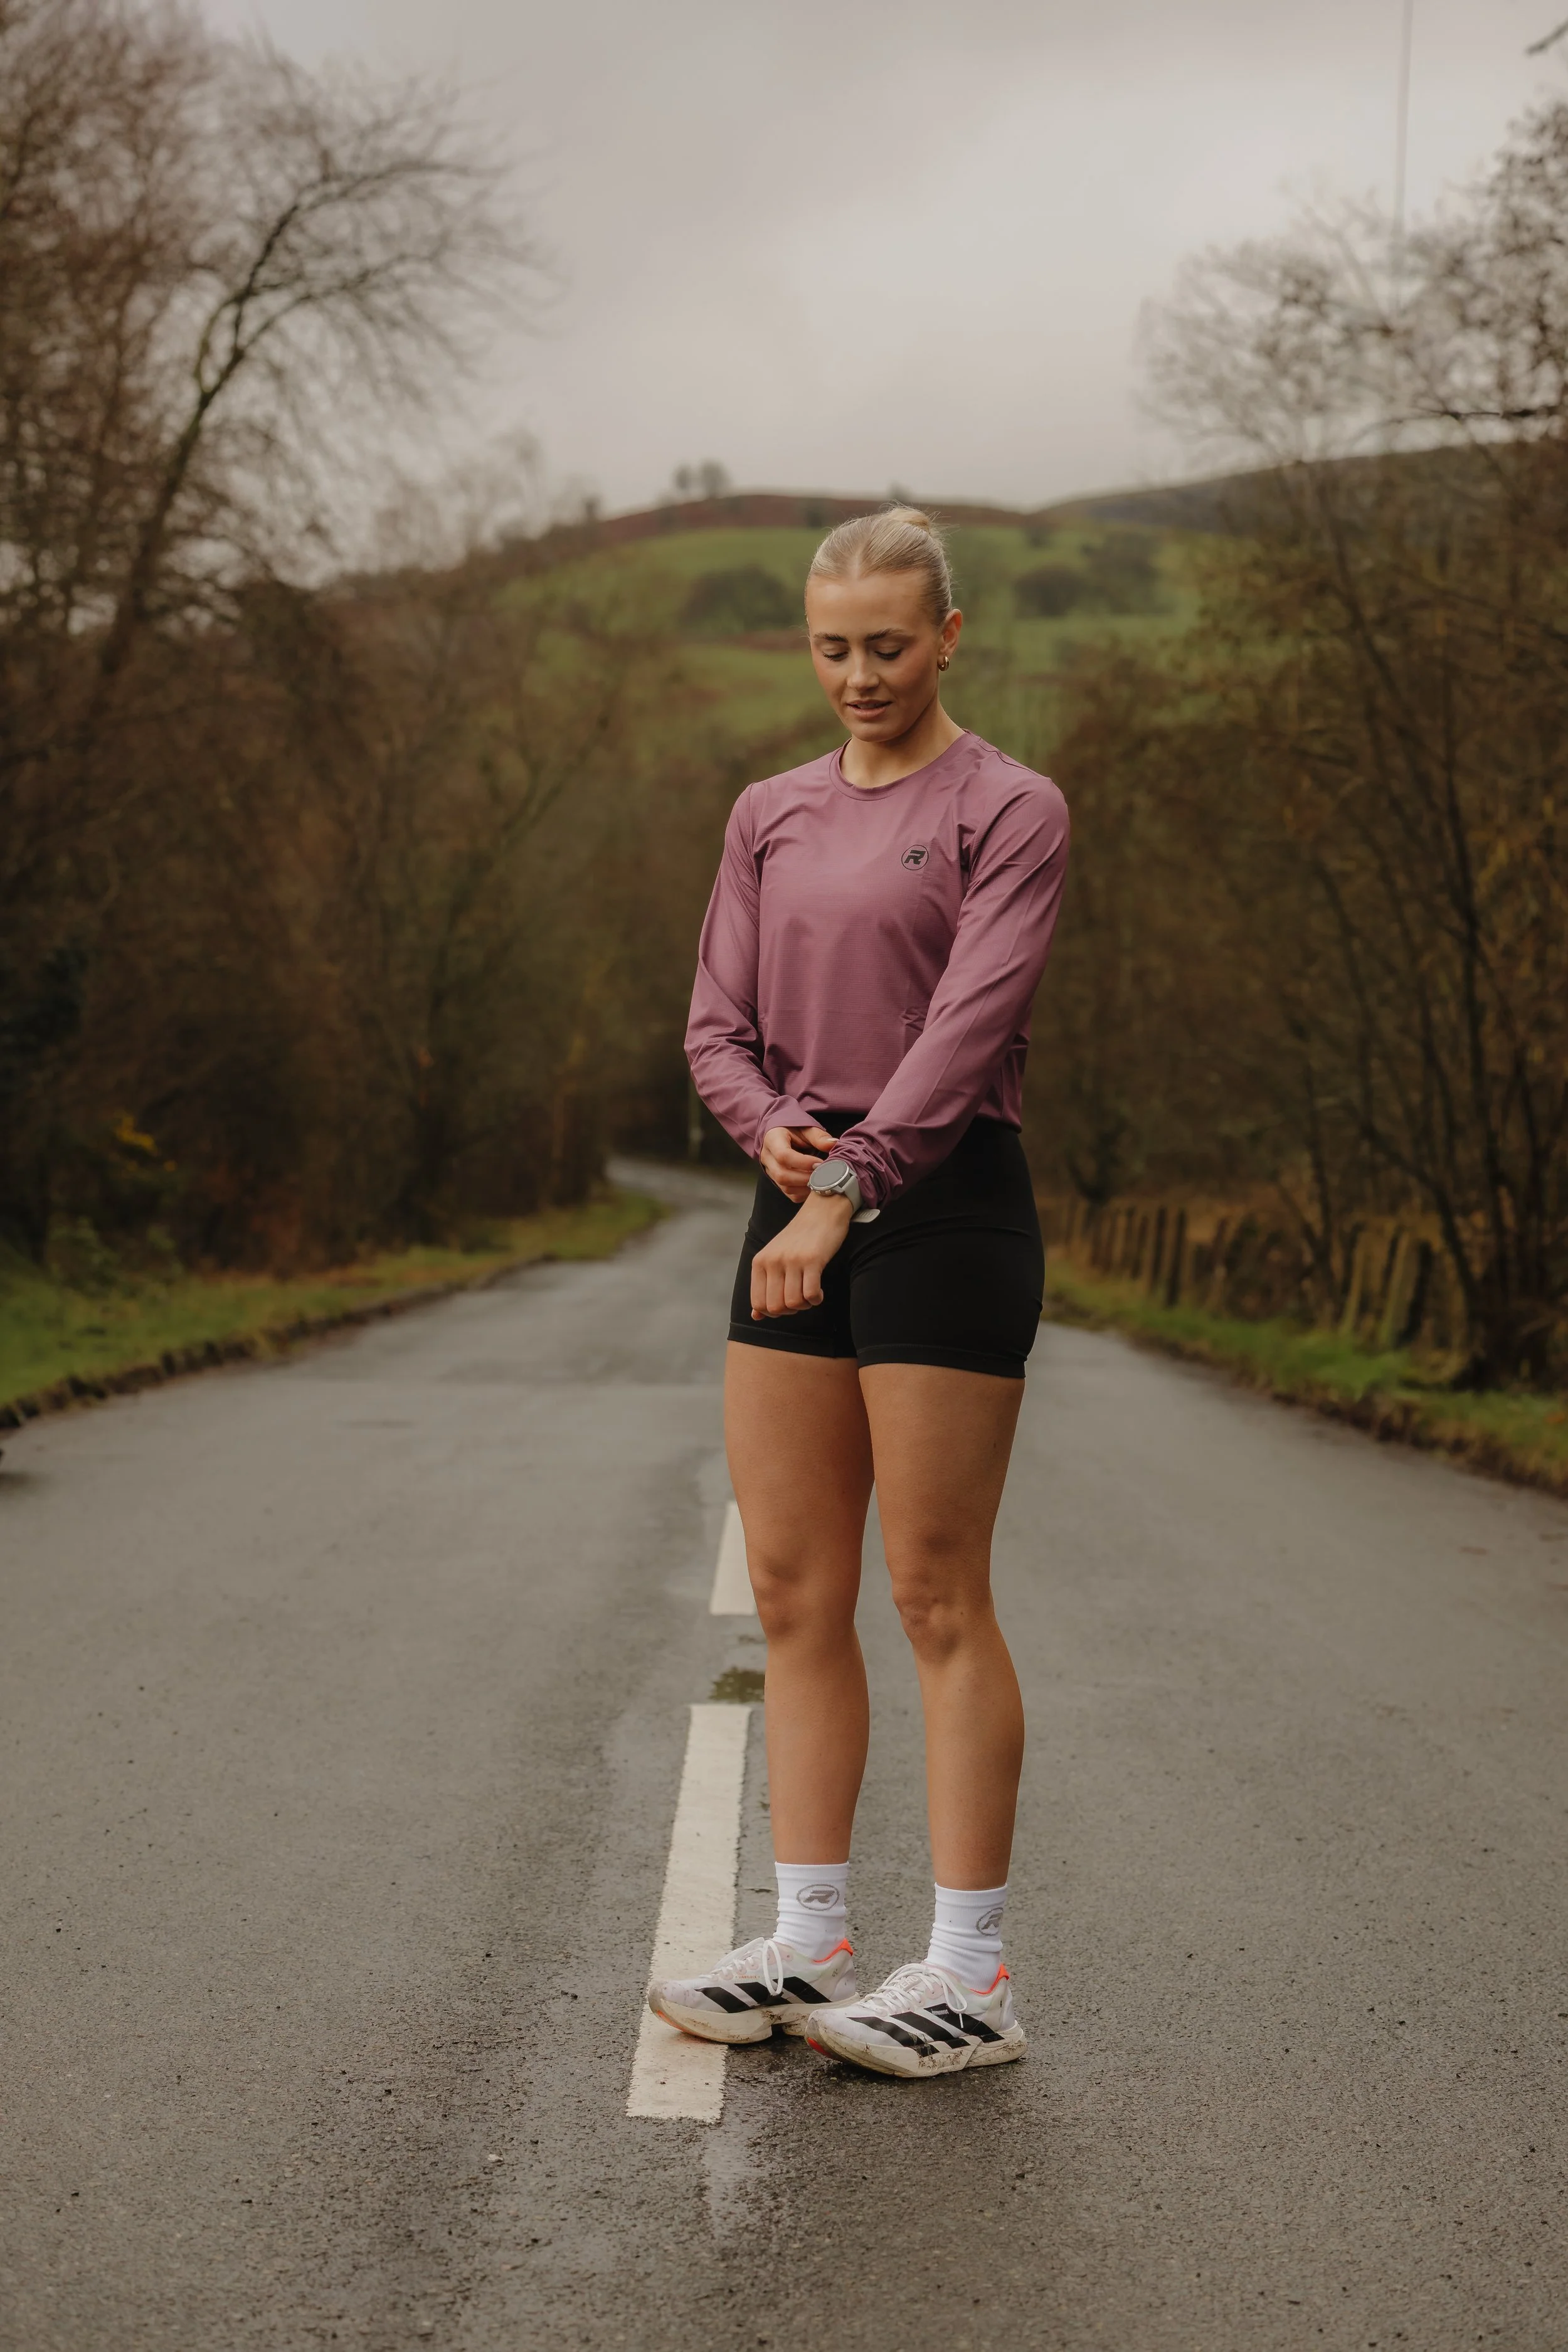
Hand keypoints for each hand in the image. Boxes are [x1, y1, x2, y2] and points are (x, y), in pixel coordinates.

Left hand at [750, 1190, 853, 1318]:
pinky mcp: (812, 1260)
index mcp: (760, 1261)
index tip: (786, 1303)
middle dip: (790, 1310)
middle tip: (800, 1299)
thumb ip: (765, 1285)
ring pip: (793, 1303)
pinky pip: (811, 1294)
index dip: (773, 1312)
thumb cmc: (800, 1237)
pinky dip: (817, 1299)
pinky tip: (820, 1292)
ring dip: (805, 1305)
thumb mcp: (775, 1258)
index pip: (758, 1303)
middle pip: (775, 1307)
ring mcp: (792, 1260)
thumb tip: (756, 1317)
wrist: (822, 1210)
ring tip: (810, 1294)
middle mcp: (772, 1261)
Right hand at [760, 1122, 837, 1204]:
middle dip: (806, 1178)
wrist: (781, 1135)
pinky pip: (789, 1194)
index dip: (803, 1162)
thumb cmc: (794, 1130)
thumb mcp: (806, 1128)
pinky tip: (815, 1185)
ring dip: (806, 1187)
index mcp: (773, 1139)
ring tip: (821, 1179)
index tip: (820, 1163)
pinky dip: (804, 1193)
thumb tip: (834, 1144)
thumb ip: (819, 1137)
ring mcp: (770, 1171)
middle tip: (823, 1174)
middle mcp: (768, 1157)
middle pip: (782, 1175)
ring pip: (785, 1187)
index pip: (783, 1155)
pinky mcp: (777, 1182)